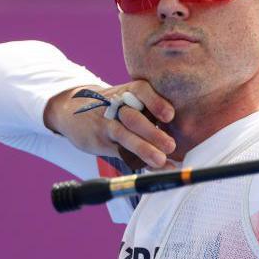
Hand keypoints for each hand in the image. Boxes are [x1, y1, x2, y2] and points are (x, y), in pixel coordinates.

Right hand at [43, 80, 176, 168]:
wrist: (73, 110)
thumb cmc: (114, 106)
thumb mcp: (128, 99)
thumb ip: (151, 110)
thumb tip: (185, 132)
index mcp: (128, 92)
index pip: (141, 90)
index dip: (155, 101)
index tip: (169, 116)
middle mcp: (116, 106)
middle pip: (133, 117)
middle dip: (152, 132)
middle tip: (171, 146)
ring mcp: (107, 124)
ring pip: (125, 136)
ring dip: (144, 149)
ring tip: (161, 160)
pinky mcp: (100, 140)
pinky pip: (121, 152)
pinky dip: (139, 161)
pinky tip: (155, 168)